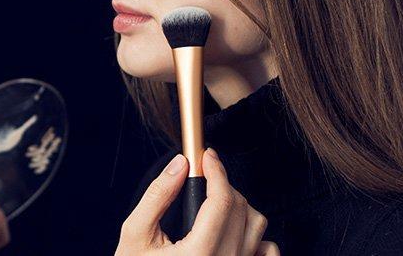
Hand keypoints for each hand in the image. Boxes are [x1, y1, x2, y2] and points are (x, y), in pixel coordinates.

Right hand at [115, 148, 279, 255]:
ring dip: (239, 207)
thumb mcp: (135, 234)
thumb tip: (179, 165)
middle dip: (223, 185)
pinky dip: (256, 235)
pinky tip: (232, 231)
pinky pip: (267, 250)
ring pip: (257, 225)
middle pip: (241, 208)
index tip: (207, 156)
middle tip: (203, 178)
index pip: (221, 201)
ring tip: (213, 206)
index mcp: (199, 254)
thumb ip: (158, 196)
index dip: (216, 171)